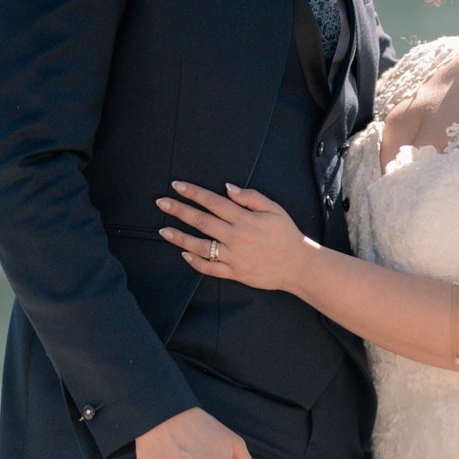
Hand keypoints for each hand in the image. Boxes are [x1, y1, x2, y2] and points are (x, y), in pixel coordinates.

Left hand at [157, 181, 313, 292]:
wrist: (297, 265)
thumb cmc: (286, 234)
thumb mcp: (274, 209)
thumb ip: (250, 197)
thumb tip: (227, 188)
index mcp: (244, 219)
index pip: (213, 202)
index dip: (193, 193)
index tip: (177, 186)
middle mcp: (235, 237)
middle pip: (201, 221)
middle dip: (179, 210)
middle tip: (161, 202)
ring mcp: (233, 256)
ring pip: (199, 246)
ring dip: (179, 237)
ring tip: (163, 230)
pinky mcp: (234, 272)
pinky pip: (209, 268)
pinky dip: (195, 262)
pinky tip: (183, 254)